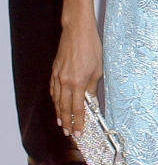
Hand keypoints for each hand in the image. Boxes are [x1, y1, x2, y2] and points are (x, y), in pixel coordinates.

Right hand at [50, 20, 102, 135]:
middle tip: (68, 133)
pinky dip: (54, 99)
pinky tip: (56, 104)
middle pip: (64, 108)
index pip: (78, 109)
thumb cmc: (90, 48)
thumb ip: (92, 87)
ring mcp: (58, 76)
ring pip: (57, 100)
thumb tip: (91, 100)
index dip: (78, 122)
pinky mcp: (54, 70)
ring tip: (62, 124)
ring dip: (59, 113)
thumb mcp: (97, 69)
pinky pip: (53, 89)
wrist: (77, 31)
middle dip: (66, 122)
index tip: (79, 132)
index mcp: (78, 83)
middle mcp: (65, 82)